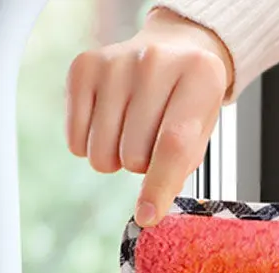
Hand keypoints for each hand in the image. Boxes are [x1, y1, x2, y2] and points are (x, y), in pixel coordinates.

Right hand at [66, 8, 232, 226]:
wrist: (174, 49)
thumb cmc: (188, 100)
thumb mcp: (201, 131)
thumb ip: (179, 169)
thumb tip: (148, 212)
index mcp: (199, 78)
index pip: (172, 145)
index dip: (158, 187)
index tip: (147, 217)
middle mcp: (155, 62)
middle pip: (133, 154)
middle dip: (143, 164)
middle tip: (153, 141)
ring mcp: (116, 61)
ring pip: (102, 152)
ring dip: (116, 156)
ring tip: (133, 130)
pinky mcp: (83, 66)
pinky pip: (76, 139)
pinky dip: (90, 145)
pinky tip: (110, 123)